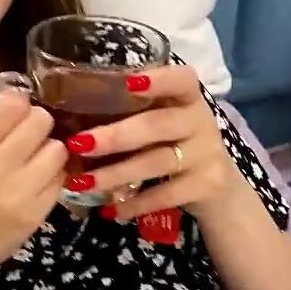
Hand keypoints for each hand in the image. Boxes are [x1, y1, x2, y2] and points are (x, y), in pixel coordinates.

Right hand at [0, 93, 66, 286]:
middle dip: (37, 125)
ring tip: (34, 160)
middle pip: (40, 121)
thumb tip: (17, 100)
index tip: (16, 112)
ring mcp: (18, 192)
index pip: (11, 104)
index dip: (18, 104)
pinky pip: (60, 179)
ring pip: (57, 148)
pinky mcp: (37, 213)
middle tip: (29, 136)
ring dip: (49, 150)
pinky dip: (52, 176)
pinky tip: (37, 182)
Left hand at [65, 64, 240, 221]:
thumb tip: (72, 117)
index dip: (158, 79)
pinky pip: (165, 195)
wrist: (219, 185)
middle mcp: (200, 121)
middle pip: (156, 125)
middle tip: (78, 144)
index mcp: (188, 97)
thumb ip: (134, 112)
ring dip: (115, 173)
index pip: (180, 79)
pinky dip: (135, 204)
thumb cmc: (177, 142)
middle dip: (114, 136)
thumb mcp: (165, 120)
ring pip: (156, 162)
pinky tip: (109, 210)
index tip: (129, 83)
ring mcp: (206, 154)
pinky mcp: (206, 185)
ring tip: (81, 182)